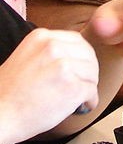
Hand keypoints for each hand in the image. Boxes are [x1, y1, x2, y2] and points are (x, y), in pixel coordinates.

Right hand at [0, 29, 98, 143]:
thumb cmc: (9, 94)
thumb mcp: (26, 58)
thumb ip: (50, 52)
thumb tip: (78, 55)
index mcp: (41, 37)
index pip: (77, 40)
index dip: (82, 57)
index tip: (79, 68)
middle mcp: (53, 47)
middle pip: (88, 56)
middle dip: (88, 72)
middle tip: (82, 84)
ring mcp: (64, 66)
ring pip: (92, 74)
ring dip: (88, 87)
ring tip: (77, 98)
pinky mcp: (72, 87)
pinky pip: (92, 92)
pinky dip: (89, 101)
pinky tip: (80, 106)